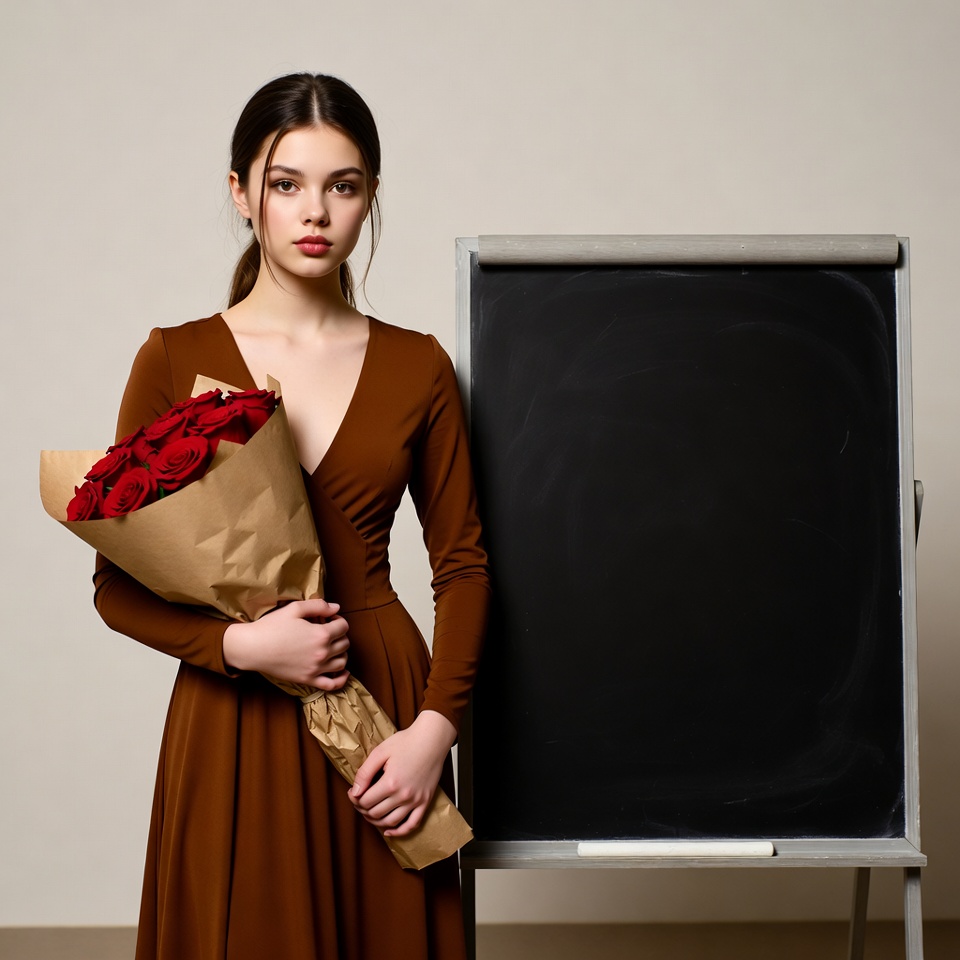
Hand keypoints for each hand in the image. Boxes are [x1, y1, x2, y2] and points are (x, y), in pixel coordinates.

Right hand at [222, 598, 349, 690]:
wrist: (253, 648)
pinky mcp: (308, 680)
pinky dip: (342, 680)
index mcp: (321, 634)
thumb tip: (336, 607)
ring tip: (332, 647)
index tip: (329, 618)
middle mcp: (322, 653)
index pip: (343, 626)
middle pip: (345, 643)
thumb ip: (318, 605)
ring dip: (341, 653)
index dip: (338, 619)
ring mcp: (316, 669)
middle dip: (340, 634)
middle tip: (327, 631)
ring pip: (342, 662)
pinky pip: (332, 684)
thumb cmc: (272, 626)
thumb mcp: (295, 609)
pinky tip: (342, 673)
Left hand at [348, 710, 456, 836]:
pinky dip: (400, 832)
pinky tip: (389, 831)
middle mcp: (403, 795)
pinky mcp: (425, 801)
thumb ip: (365, 773)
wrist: (432, 739)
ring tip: (370, 812)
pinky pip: (412, 824)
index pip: (365, 801)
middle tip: (359, 800)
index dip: (354, 799)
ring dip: (376, 822)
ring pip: (391, 822)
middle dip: (362, 809)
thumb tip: (354, 792)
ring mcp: (416, 800)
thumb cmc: (407, 742)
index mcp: (390, 782)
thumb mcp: (380, 752)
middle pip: (376, 813)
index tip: (352, 792)